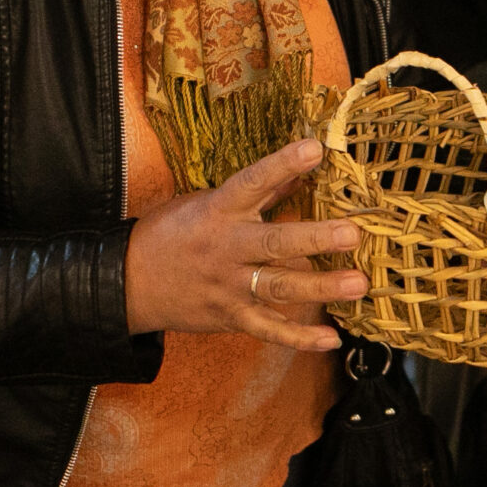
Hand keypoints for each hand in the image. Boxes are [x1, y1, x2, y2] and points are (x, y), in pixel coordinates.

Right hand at [124, 139, 367, 351]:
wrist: (128, 283)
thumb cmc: (171, 234)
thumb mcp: (204, 202)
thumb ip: (255, 193)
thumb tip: (298, 170)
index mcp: (218, 211)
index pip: (253, 182)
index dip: (282, 164)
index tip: (314, 148)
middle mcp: (226, 249)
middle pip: (274, 243)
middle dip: (315, 239)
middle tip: (352, 234)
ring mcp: (229, 287)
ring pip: (279, 288)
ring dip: (321, 288)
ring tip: (358, 284)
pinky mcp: (230, 318)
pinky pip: (269, 330)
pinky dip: (299, 338)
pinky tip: (331, 338)